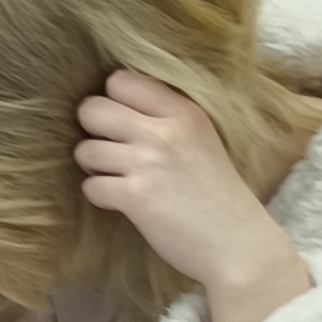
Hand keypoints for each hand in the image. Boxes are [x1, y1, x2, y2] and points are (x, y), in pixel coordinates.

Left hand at [75, 68, 310, 321]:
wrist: (237, 241)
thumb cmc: (217, 192)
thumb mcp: (202, 138)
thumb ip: (166, 118)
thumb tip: (116, 105)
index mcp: (184, 111)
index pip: (121, 79)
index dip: (113, 101)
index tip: (125, 122)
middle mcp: (165, 131)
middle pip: (92, 108)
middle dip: (94, 131)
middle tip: (114, 151)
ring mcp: (149, 163)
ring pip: (84, 149)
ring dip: (94, 167)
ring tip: (119, 178)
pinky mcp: (135, 196)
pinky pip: (90, 186)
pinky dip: (99, 196)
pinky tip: (122, 202)